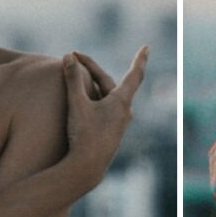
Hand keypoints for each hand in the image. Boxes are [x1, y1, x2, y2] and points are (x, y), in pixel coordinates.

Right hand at [62, 46, 147, 188]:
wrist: (87, 169)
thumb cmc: (83, 135)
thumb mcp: (76, 104)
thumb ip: (72, 79)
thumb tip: (68, 57)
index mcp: (121, 101)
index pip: (134, 74)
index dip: (139, 59)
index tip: (146, 47)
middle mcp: (124, 111)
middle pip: (109, 83)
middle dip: (91, 69)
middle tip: (74, 57)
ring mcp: (118, 123)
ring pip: (108, 96)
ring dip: (93, 83)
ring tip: (78, 74)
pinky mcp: (111, 133)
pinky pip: (105, 108)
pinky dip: (94, 97)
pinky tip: (86, 99)